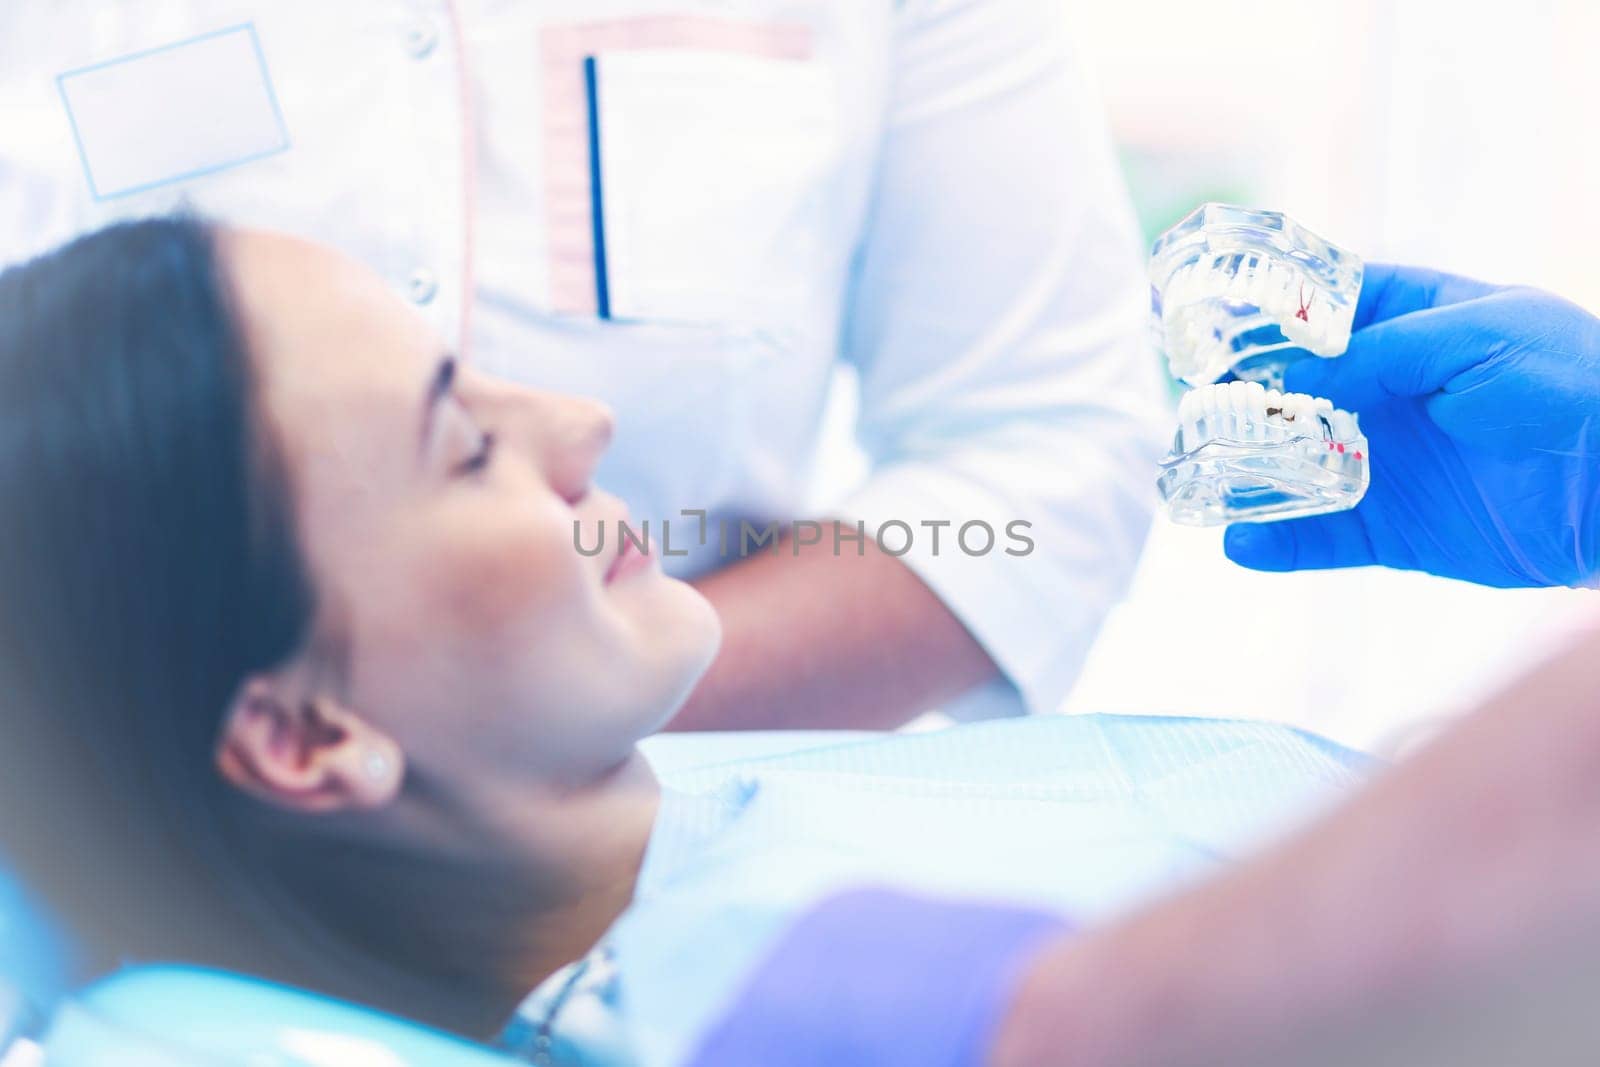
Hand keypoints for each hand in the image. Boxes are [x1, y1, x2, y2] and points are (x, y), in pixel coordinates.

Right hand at [1224, 264, 1599, 586]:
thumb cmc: (1569, 385)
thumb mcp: (1478, 335)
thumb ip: (1382, 350)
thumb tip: (1297, 377)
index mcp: (1417, 326)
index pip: (1328, 309)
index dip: (1272, 313)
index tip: (1213, 319)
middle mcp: (1392, 393)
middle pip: (1295, 390)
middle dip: (1242, 396)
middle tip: (1192, 404)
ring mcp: (1388, 463)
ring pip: (1294, 467)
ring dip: (1245, 472)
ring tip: (1195, 477)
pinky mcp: (1394, 531)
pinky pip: (1322, 539)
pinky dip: (1278, 544)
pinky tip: (1239, 544)